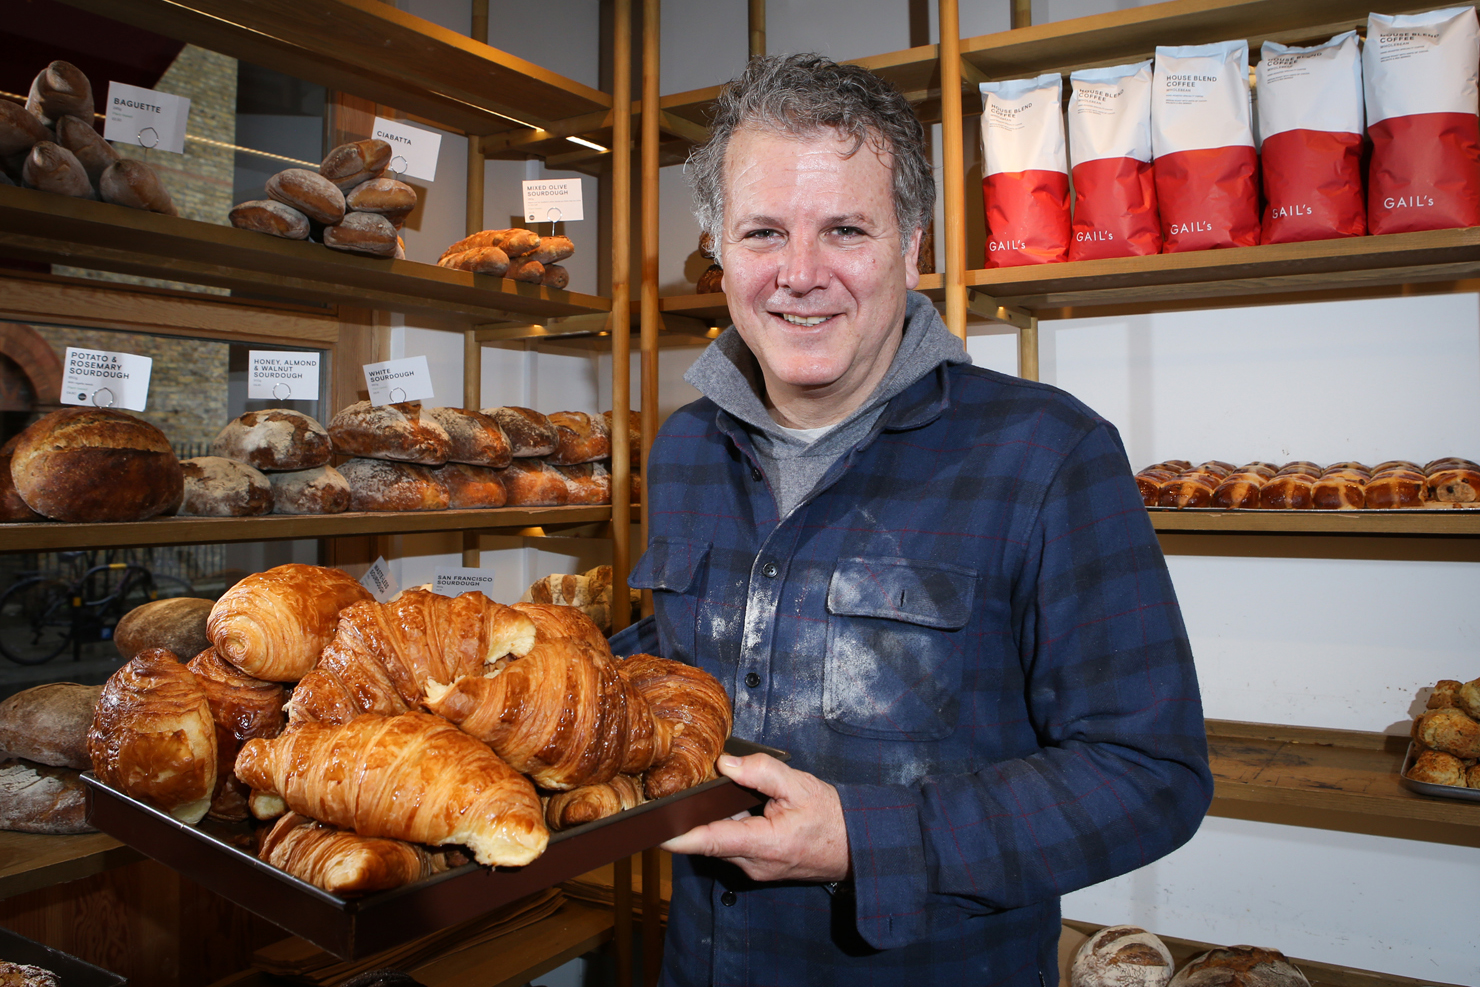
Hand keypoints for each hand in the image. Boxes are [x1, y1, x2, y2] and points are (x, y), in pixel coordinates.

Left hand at [660, 752, 850, 882]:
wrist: (856, 847)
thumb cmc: (831, 818)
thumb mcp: (799, 785)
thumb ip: (761, 772)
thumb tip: (725, 764)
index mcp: (764, 844)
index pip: (709, 841)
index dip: (677, 836)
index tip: (652, 830)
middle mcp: (754, 864)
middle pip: (709, 840)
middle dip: (692, 817)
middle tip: (676, 790)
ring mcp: (755, 869)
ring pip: (720, 842)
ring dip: (715, 820)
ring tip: (712, 791)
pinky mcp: (758, 867)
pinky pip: (733, 845)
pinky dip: (730, 826)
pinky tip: (739, 807)